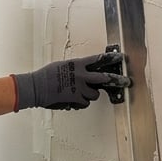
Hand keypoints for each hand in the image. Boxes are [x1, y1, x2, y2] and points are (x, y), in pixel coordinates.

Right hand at [12, 51, 131, 110]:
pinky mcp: (76, 99)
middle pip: (104, 78)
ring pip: (95, 94)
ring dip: (91, 94)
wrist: (36, 86)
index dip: (111, 58)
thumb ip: (75, 69)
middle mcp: (81, 75)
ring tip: (82, 93)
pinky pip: (85, 103)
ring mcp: (79, 88)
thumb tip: (83, 73)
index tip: (120, 57)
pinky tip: (73, 100)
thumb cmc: (46, 75)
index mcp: (77, 64)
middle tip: (126, 82)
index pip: (97, 60)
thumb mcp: (62, 66)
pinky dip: (81, 102)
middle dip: (117, 80)